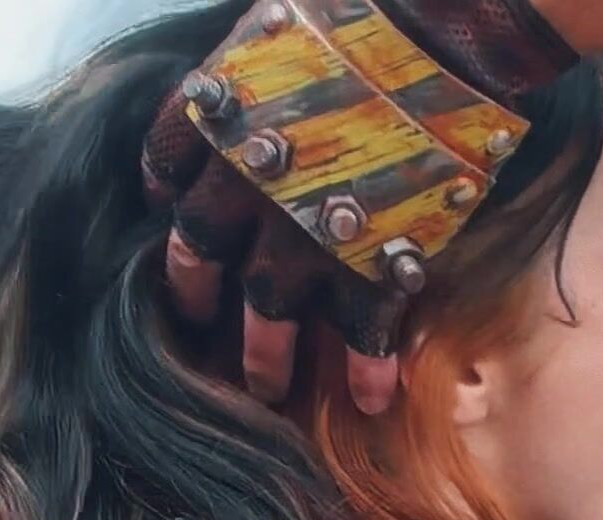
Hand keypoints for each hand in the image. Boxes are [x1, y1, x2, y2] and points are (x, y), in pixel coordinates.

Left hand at [143, 0, 579, 412]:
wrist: (438, 21)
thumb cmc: (361, 5)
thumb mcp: (281, 20)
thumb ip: (264, 63)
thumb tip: (270, 61)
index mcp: (216, 113)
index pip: (166, 164)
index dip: (164, 194)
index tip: (166, 215)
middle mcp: (243, 180)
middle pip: (200, 252)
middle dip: (195, 295)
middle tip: (198, 328)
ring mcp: (303, 227)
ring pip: (267, 308)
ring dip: (267, 356)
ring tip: (269, 390)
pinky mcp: (370, 256)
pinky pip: (359, 327)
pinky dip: (364, 367)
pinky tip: (368, 398)